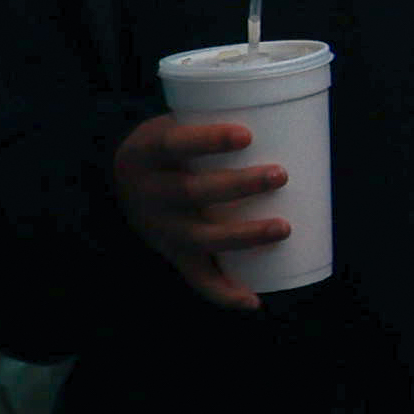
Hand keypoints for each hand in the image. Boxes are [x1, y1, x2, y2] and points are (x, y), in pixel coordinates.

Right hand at [110, 112, 288, 311]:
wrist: (120, 180)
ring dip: (244, 236)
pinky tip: (253, 300)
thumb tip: (293, 113)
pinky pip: (197, 278)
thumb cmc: (172, 145)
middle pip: (192, 192)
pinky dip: (224, 294)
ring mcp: (160, 229)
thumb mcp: (177, 123)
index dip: (208, 139)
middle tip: (281, 174)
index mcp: (146, 153)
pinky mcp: (173, 254)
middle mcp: (149, 194)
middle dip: (239, 185)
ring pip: (202, 238)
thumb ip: (217, 119)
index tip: (248, 134)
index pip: (174, 144)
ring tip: (284, 228)